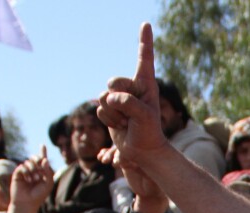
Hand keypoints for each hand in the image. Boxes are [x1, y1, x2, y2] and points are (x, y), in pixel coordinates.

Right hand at [10, 149, 54, 210]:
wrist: (27, 203)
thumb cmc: (39, 195)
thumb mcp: (48, 184)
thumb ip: (48, 172)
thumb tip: (45, 159)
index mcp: (42, 173)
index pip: (42, 160)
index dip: (42, 153)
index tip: (42, 145)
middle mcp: (33, 171)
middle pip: (35, 158)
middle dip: (38, 160)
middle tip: (40, 167)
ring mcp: (25, 171)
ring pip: (28, 162)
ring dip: (33, 169)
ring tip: (34, 179)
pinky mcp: (17, 173)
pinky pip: (22, 166)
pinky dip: (26, 172)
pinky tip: (28, 180)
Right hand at [97, 145, 167, 212]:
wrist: (149, 192)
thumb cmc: (153, 187)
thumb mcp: (150, 181)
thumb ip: (143, 171)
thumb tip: (135, 164)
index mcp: (146, 154)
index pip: (134, 149)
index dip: (124, 154)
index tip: (119, 163)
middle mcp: (138, 152)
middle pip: (124, 147)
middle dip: (115, 153)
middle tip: (112, 162)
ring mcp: (130, 155)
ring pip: (117, 150)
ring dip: (109, 153)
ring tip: (103, 160)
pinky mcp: (123, 159)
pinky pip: (113, 154)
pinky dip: (106, 153)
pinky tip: (100, 157)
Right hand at [98, 23, 169, 168]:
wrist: (143, 151)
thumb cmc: (149, 132)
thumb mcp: (144, 116)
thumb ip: (128, 103)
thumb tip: (110, 98)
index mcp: (146, 84)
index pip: (144, 59)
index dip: (144, 41)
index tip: (146, 24)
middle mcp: (132, 88)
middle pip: (113, 82)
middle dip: (118, 99)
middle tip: (131, 115)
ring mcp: (120, 98)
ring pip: (104, 97)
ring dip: (114, 114)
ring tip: (127, 123)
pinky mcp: (110, 109)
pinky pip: (100, 109)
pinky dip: (109, 120)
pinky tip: (121, 126)